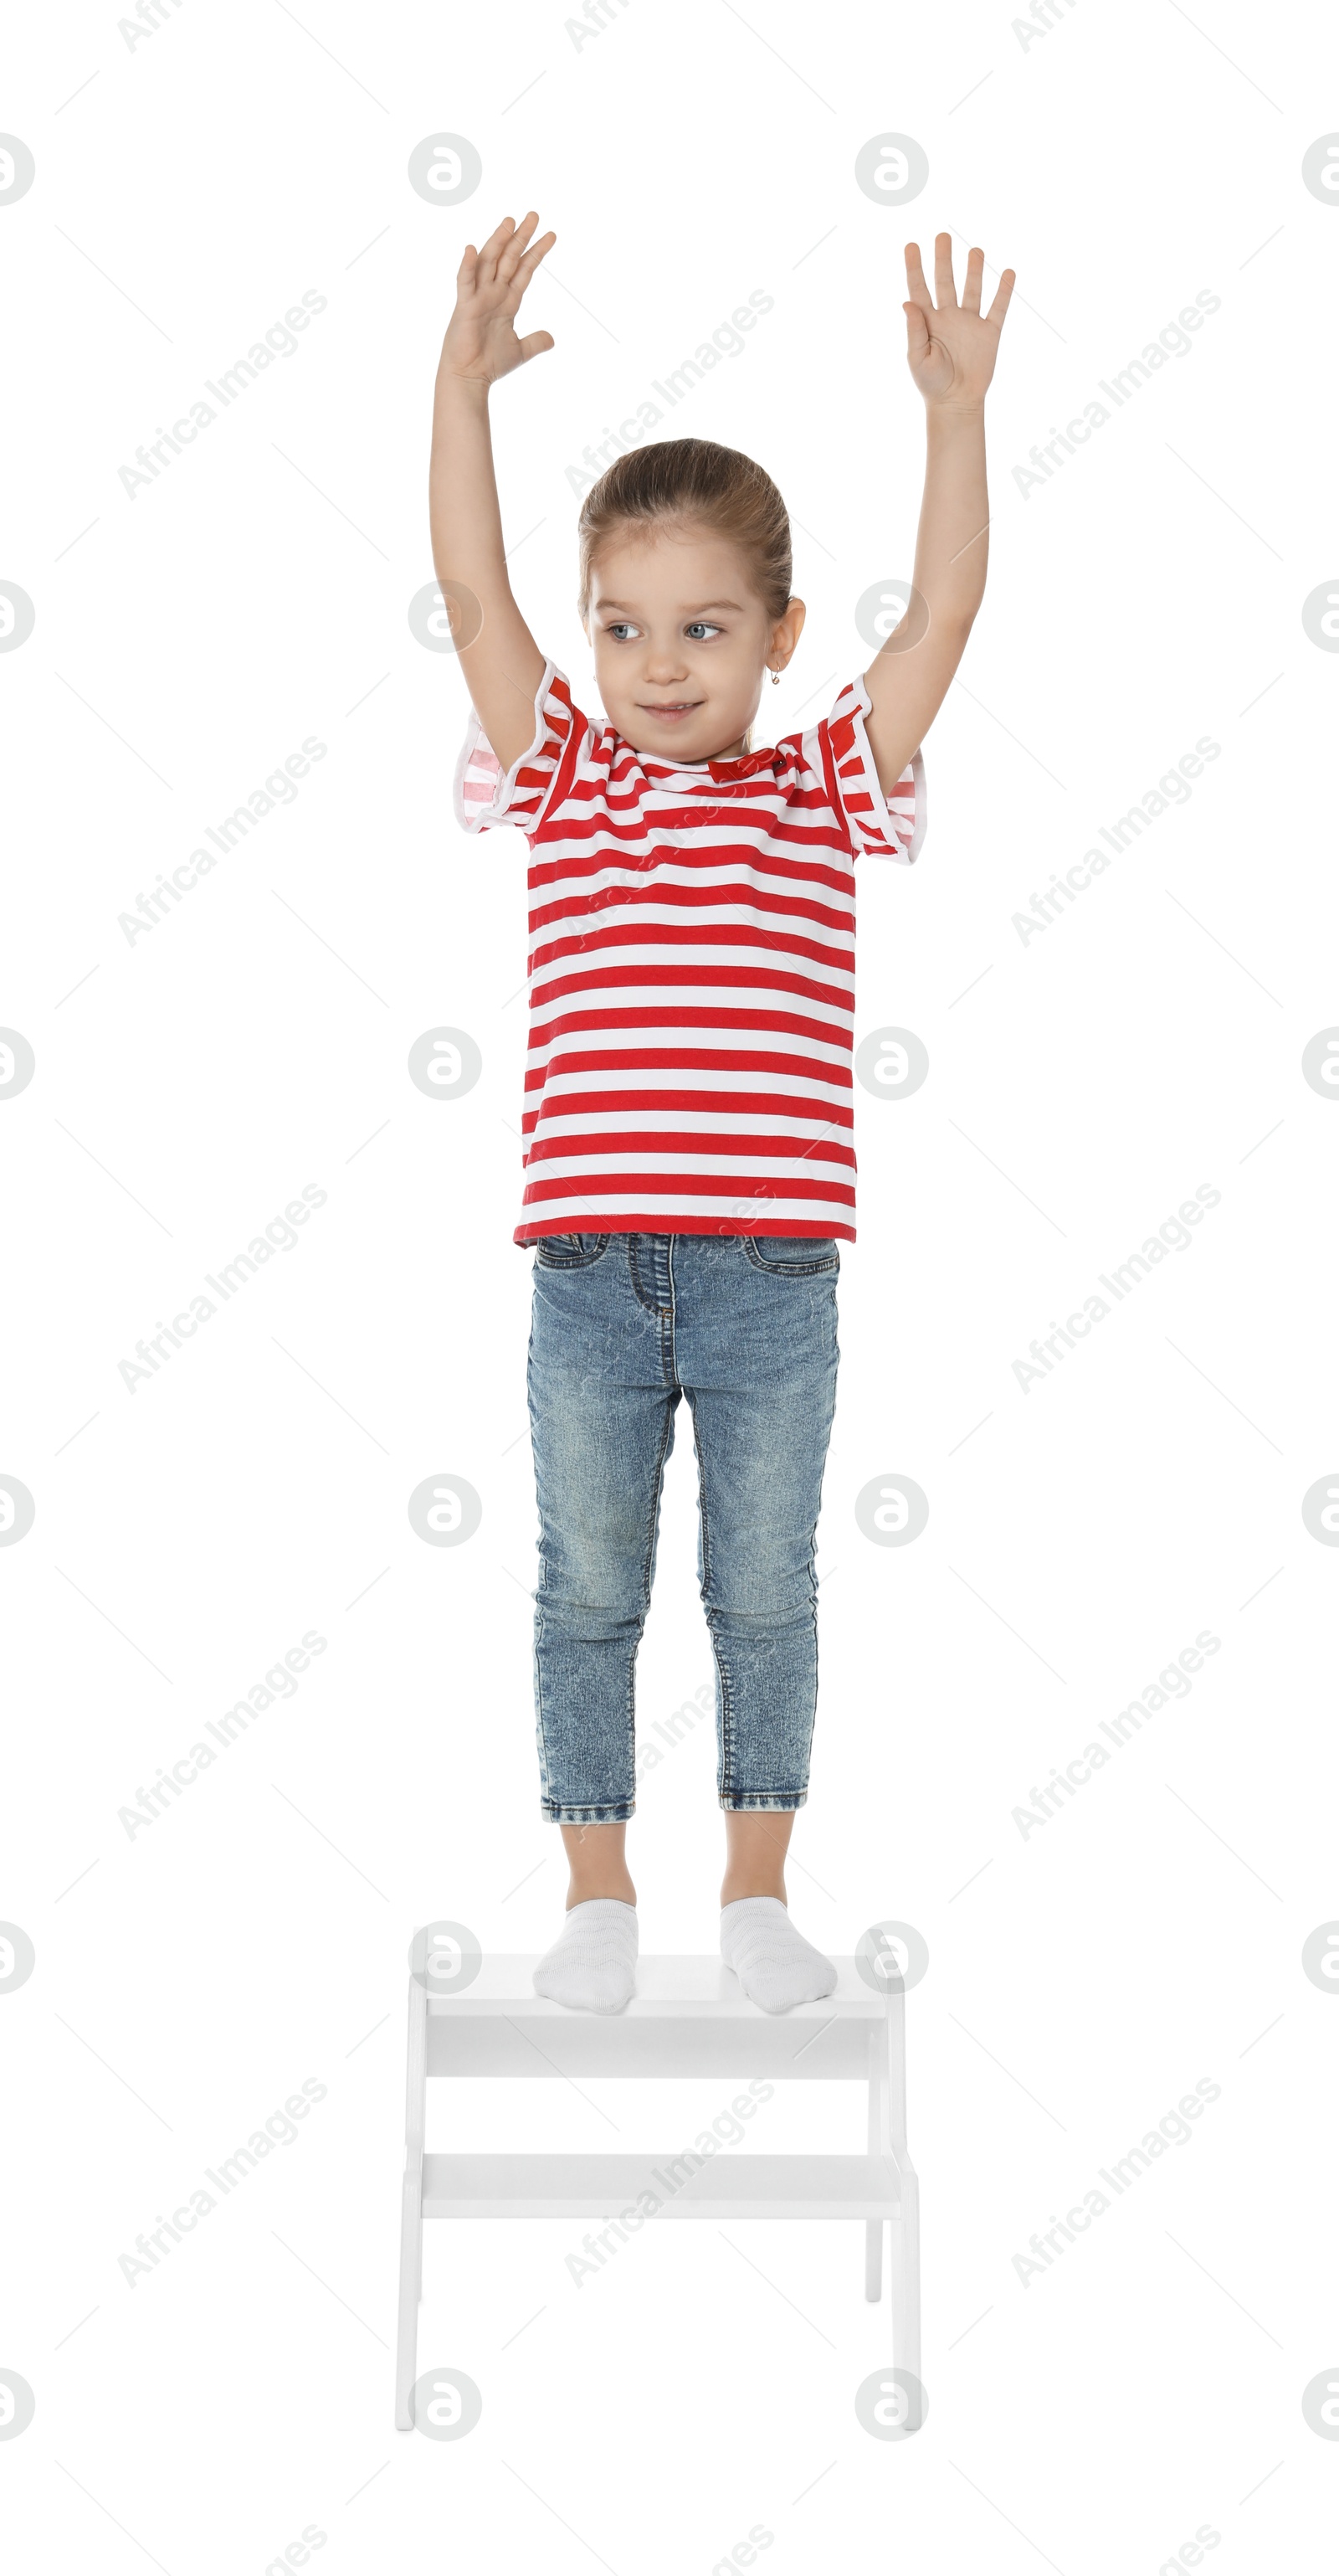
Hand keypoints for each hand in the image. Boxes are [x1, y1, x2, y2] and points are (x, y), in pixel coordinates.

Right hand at [442, 211, 556, 384]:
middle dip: (521, 237)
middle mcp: (493, 293)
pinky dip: (467, 266)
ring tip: (509, 221)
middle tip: (534, 215)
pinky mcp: (465, 306)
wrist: (470, 378)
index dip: (538, 252)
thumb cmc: (489, 363)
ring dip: (498, 241)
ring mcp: (478, 296)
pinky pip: (465, 282)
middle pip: (509, 258)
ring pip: (488, 262)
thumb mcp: (521, 350)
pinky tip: (472, 249)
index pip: (525, 270)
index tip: (551, 235)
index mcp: (507, 300)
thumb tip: (552, 339)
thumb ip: (536, 341)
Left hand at [902, 234, 1013, 409]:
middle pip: (945, 280)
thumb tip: (907, 302)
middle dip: (944, 258)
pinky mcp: (989, 333)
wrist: (956, 403)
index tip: (911, 245)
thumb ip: (914, 329)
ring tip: (976, 250)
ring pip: (972, 288)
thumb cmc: (931, 384)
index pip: (919, 288)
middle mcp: (948, 317)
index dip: (914, 267)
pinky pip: (998, 308)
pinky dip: (1004, 290)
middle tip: (943, 236)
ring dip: (973, 269)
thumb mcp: (917, 358)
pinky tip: (1008, 272)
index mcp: (928, 321)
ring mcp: (969, 323)